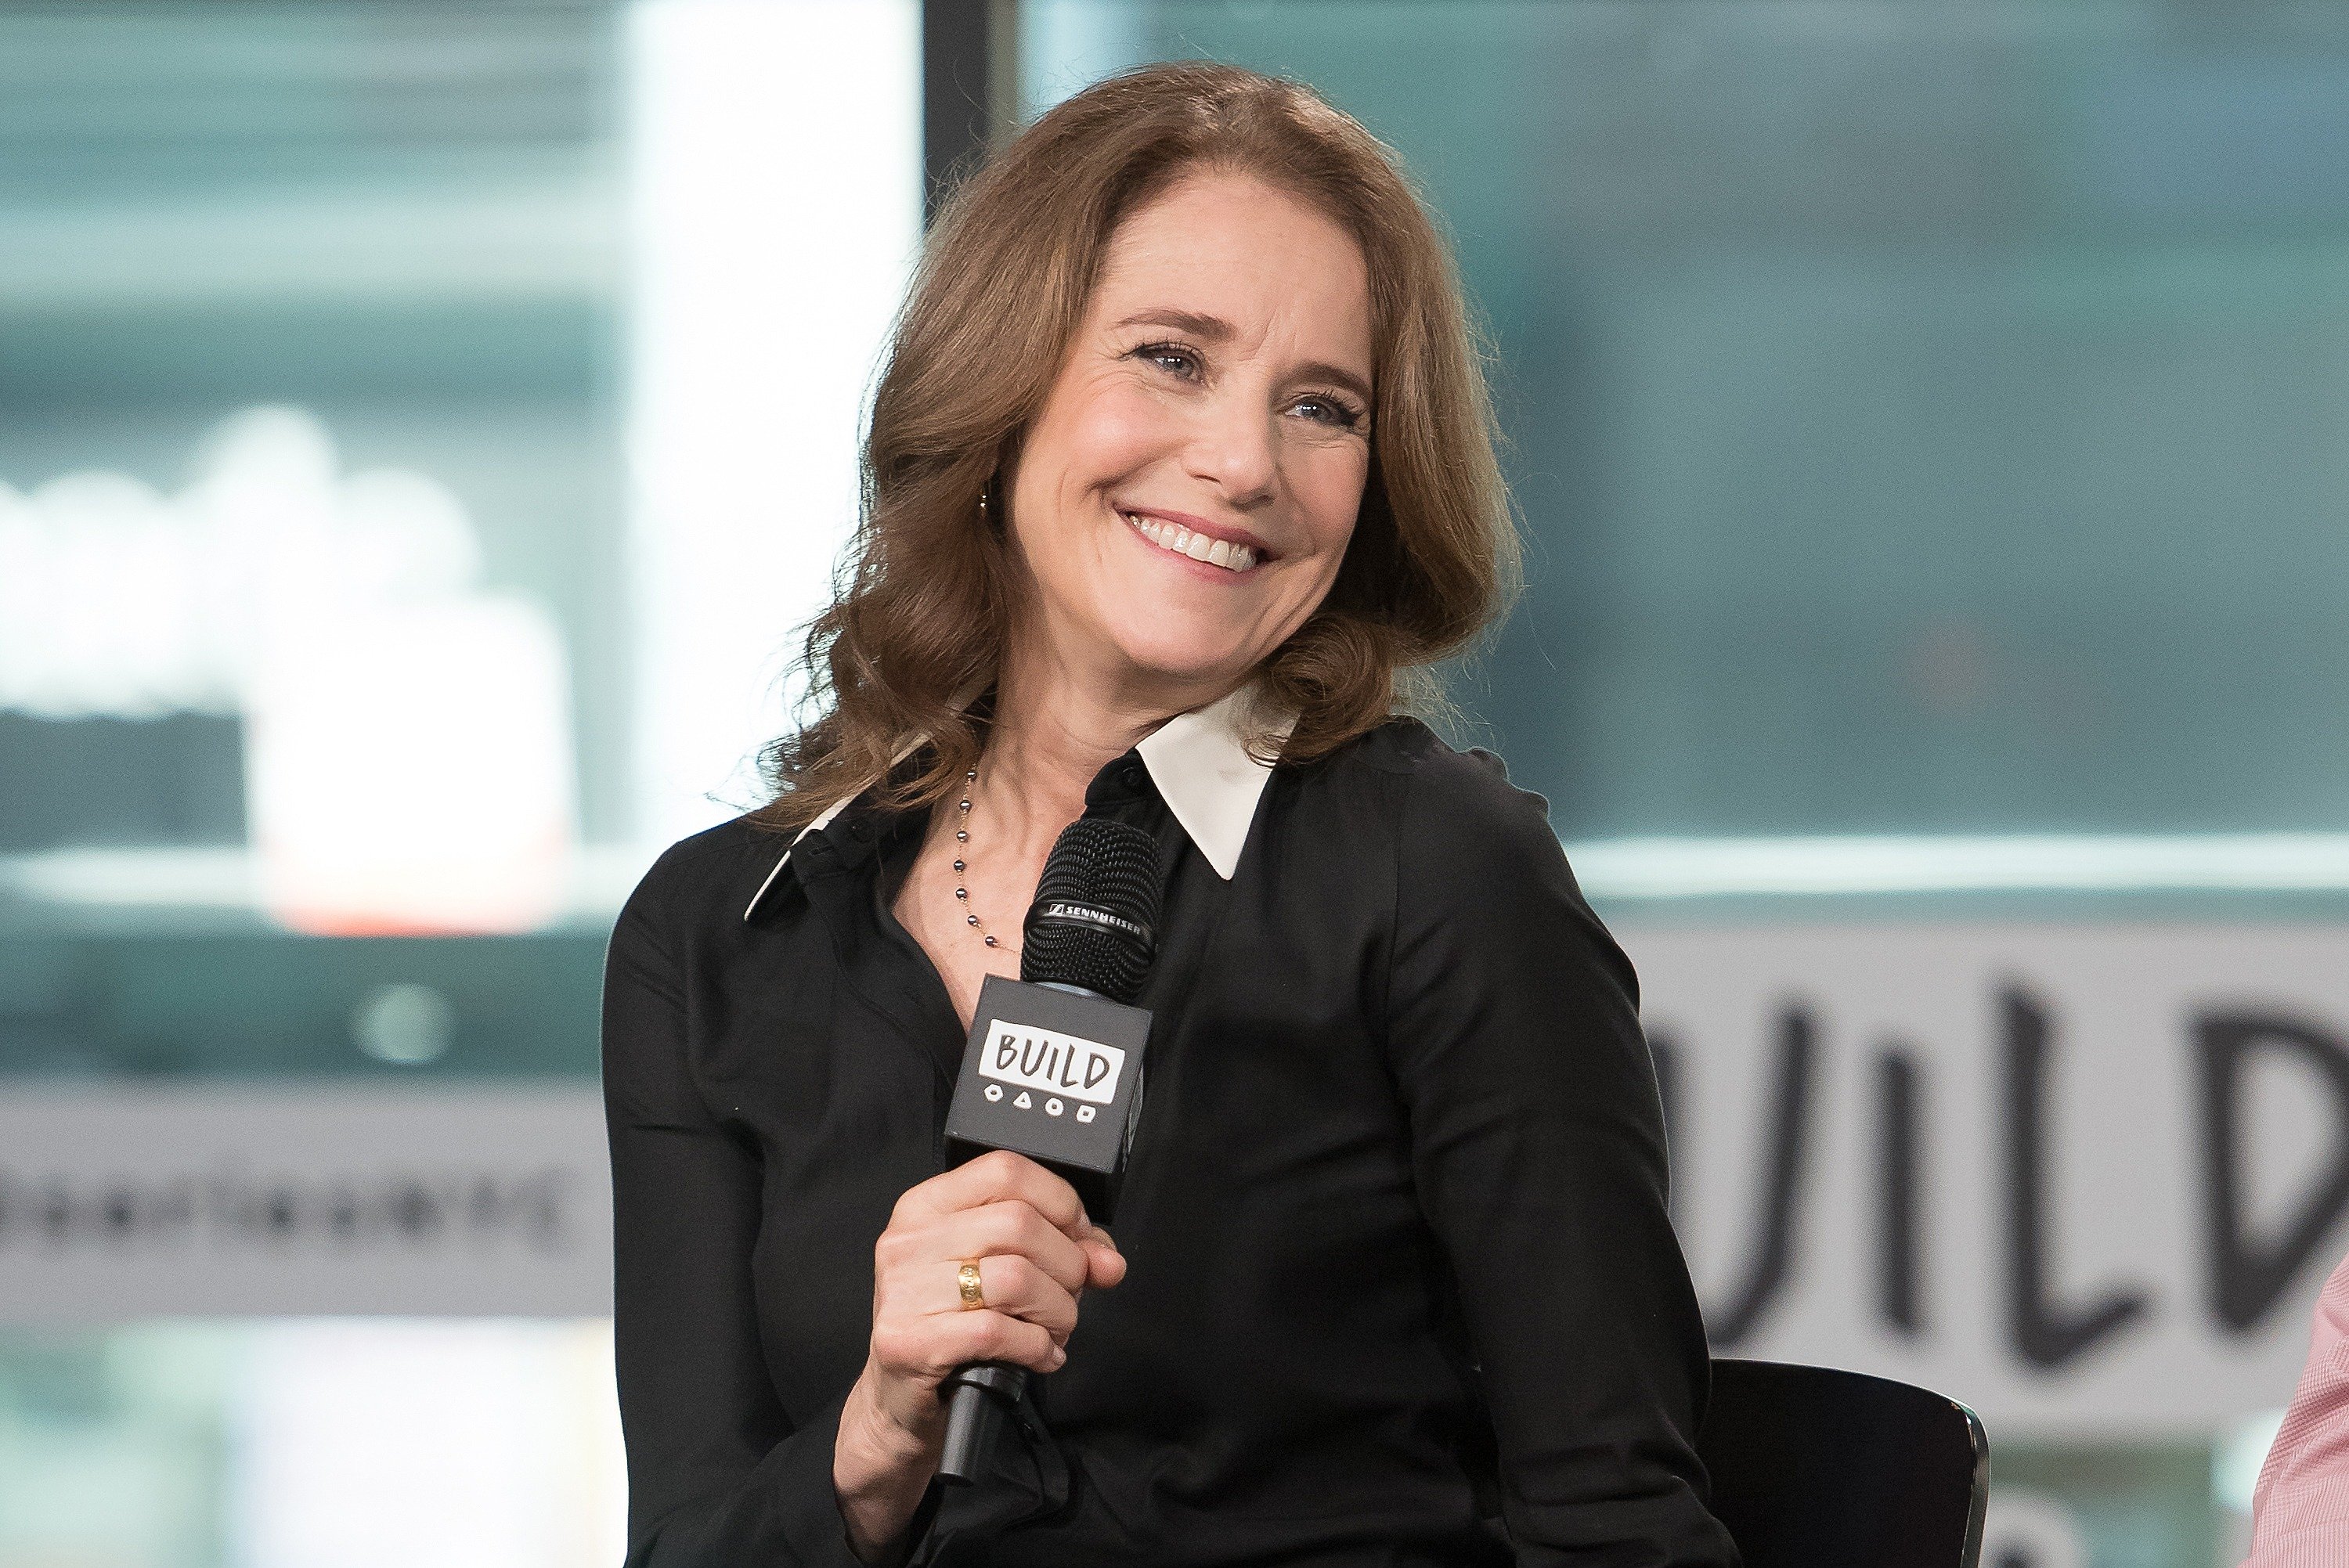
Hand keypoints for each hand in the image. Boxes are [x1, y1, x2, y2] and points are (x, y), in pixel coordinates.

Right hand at [833, 1151, 1124, 1559]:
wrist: (898, 1400)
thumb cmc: (951, 1327)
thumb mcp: (999, 1274)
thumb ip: (1058, 1253)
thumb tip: (1108, 1259)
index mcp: (927, 1206)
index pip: (1007, 1170)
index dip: (1061, 1203)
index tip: (1081, 1240)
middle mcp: (909, 1240)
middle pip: (1019, 1224)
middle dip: (1068, 1265)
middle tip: (1071, 1297)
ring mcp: (903, 1290)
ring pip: (1015, 1277)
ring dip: (1057, 1310)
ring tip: (1056, 1330)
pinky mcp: (907, 1342)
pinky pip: (997, 1331)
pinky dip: (1036, 1346)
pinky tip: (1039, 1356)